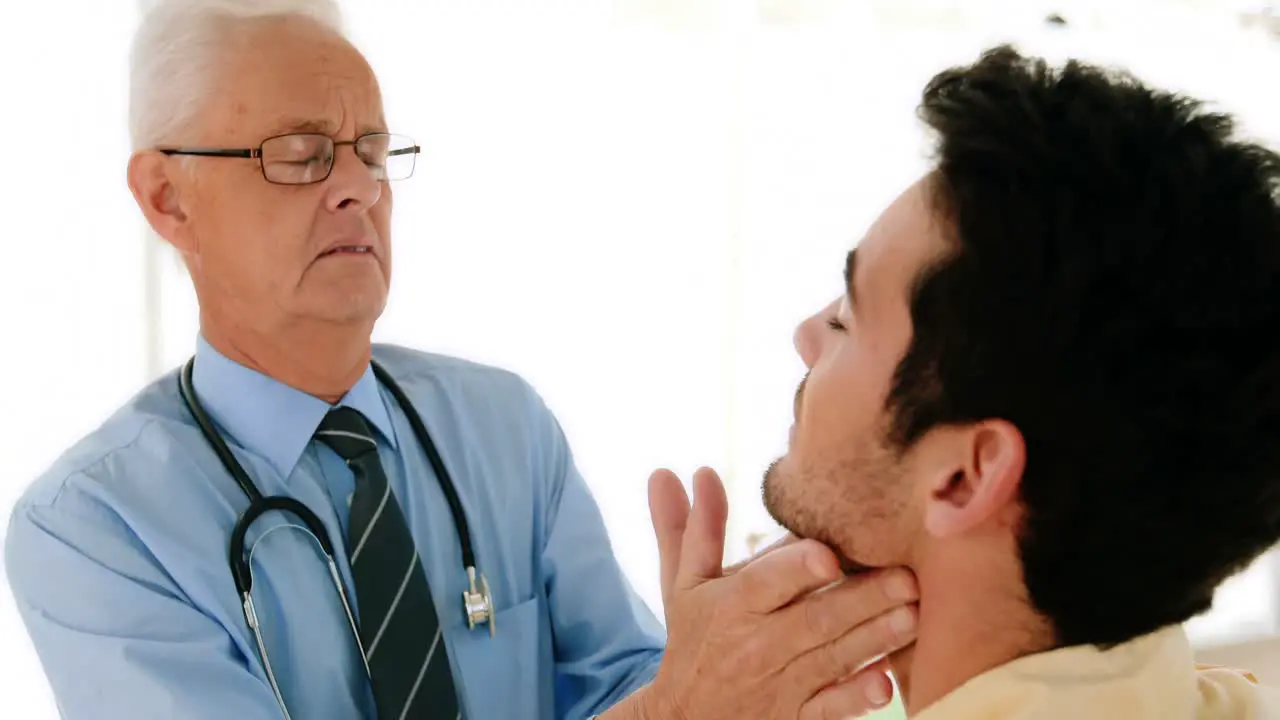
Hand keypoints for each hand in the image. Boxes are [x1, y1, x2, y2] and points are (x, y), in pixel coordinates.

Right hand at [644, 467, 917, 719]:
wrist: (683, 719)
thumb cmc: (694, 639)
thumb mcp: (684, 584)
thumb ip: (694, 527)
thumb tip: (690, 470)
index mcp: (731, 605)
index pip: (764, 583)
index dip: (795, 569)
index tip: (828, 554)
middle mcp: (755, 644)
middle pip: (814, 620)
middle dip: (862, 600)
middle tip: (907, 577)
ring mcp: (780, 684)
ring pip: (832, 660)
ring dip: (875, 639)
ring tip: (913, 615)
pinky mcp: (796, 717)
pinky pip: (830, 709)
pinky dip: (856, 697)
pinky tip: (886, 682)